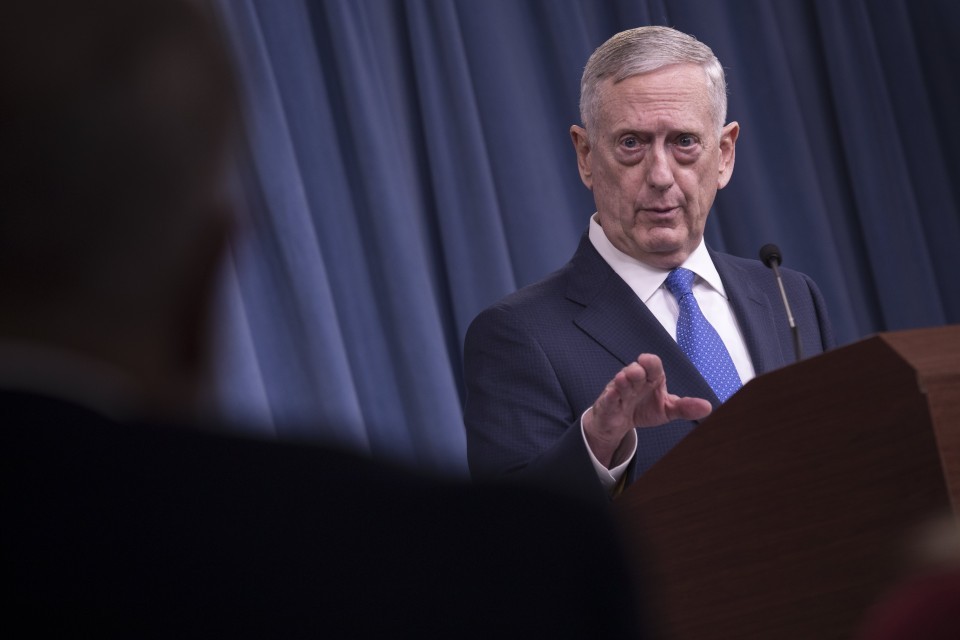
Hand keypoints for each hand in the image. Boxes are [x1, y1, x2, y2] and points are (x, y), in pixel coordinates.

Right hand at [583, 354, 711, 466]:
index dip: (650, 363)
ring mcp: (619, 391)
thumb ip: (685, 407)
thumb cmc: (643, 409)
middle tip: (638, 372)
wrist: (619, 422)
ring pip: (620, 382)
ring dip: (623, 381)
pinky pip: (609, 398)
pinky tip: (614, 395)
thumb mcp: (667, 410)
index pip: (652, 366)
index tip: (647, 360)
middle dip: (636, 370)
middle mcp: (634, 381)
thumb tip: (708, 407)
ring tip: (624, 380)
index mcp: (651, 378)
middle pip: (635, 370)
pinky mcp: (608, 403)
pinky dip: (611, 396)